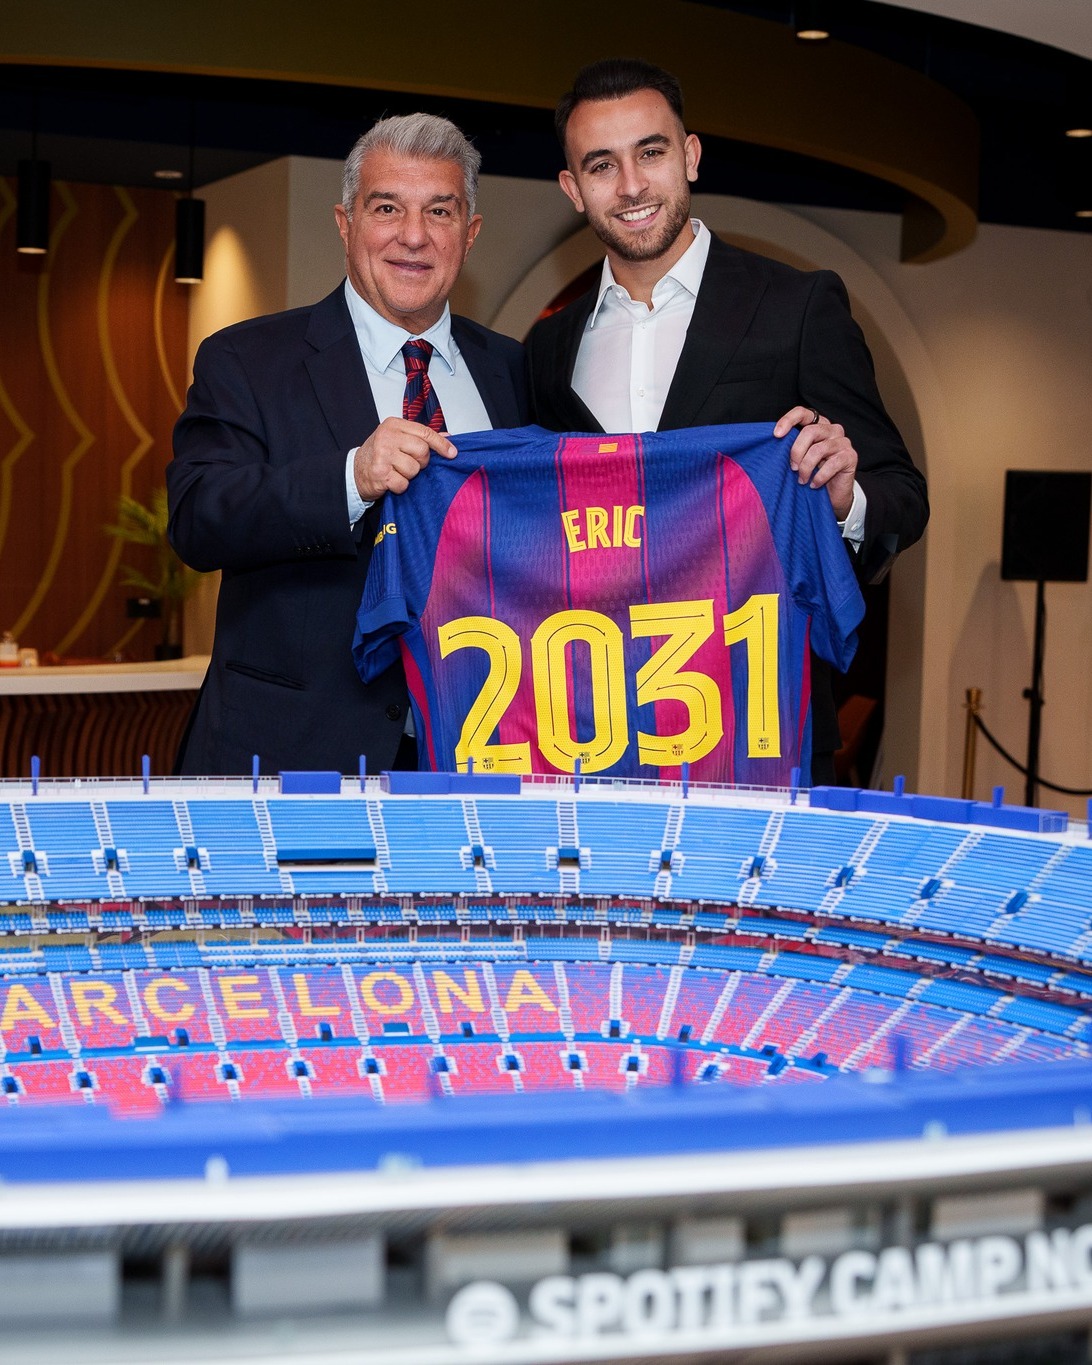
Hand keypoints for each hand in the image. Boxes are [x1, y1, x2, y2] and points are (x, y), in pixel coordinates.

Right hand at [353, 417, 455, 499]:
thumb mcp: (398, 439)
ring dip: (409, 475)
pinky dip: (400, 486)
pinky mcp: (380, 473)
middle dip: (421, 462)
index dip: (441, 444)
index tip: (452, 453)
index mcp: (393, 425)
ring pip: (414, 469)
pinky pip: (403, 484)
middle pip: (422, 451)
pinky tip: (391, 480)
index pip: (425, 432)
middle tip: (409, 463)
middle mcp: (387, 437)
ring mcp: (382, 455)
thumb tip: (447, 438)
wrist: (355, 472)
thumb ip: (421, 437)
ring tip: (397, 471)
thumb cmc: (379, 455)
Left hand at [774, 406, 856, 521]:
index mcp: (818, 425)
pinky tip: (814, 484)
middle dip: (796, 452)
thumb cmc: (812, 474)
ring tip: (802, 480)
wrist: (832, 495)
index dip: (788, 420)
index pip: (803, 413)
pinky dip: (819, 477)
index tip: (776, 435)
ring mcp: (843, 442)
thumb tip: (773, 441)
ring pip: (819, 449)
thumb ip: (791, 446)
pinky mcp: (851, 456)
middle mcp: (833, 430)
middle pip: (810, 431)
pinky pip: (831, 464)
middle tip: (793, 468)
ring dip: (806, 468)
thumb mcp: (799, 458)